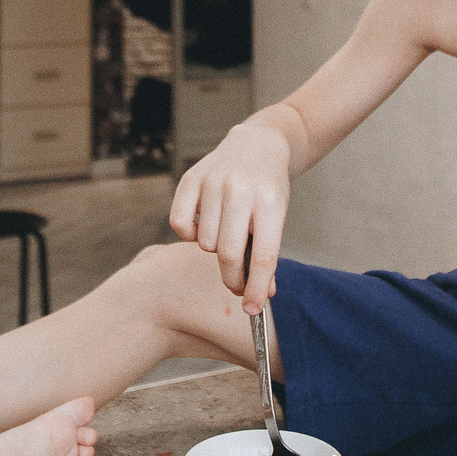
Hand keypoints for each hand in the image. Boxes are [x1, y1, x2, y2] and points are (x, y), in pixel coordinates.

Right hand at [168, 121, 292, 311]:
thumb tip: (259, 297)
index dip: (255, 289)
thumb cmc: (268, 189)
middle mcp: (241, 191)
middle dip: (232, 278)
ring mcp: (214, 183)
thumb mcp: (277, 217)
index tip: (251, 310)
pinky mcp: (191, 178)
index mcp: (270, 203)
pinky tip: (203, 226)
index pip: (263, 257)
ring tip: (225, 237)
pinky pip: (179, 225)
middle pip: (228, 254)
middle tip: (236, 283)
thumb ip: (267, 255)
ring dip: (213, 250)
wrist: (257, 145)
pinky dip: (188, 235)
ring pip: (204, 243)